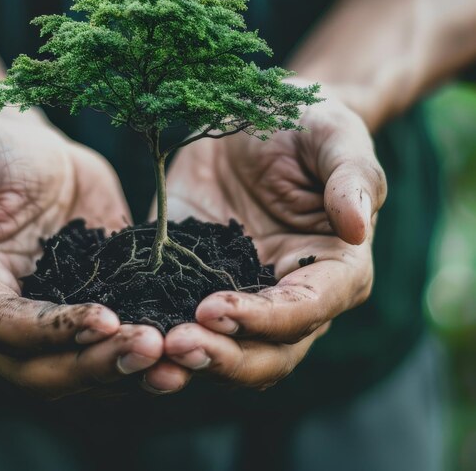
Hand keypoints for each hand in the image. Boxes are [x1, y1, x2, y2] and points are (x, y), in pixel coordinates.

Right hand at [0, 113, 163, 398]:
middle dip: (96, 364)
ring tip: (174, 357)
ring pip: (79, 368)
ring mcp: (46, 319)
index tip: (105, 317)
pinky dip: (142, 351)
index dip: (52, 330)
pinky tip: (182, 342)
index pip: (4, 327)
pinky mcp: (87, 305)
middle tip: (151, 348)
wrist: (30, 152)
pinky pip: (110, 341)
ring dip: (125, 370)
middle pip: (42, 368)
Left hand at [144, 93, 385, 391]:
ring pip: (220, 347)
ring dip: (185, 360)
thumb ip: (352, 176)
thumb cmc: (309, 126)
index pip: (307, 309)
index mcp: (334, 268)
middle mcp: (287, 293)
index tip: (215, 308)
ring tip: (143, 352)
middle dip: (222, 356)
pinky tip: (120, 329)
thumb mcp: (334, 135)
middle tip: (174, 346)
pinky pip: (173, 310)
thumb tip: (357, 226)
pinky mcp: (192, 273)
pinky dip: (152, 329)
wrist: (258, 117)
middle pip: (265, 352)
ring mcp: (237, 289)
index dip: (266, 319)